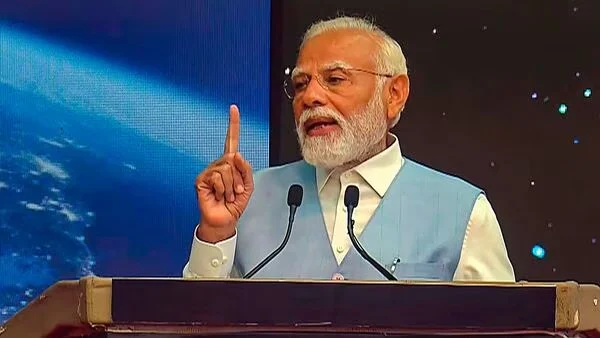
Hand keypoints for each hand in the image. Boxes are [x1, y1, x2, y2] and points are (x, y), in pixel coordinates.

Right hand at [194, 105, 253, 242]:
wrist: (224, 221)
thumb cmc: (234, 205)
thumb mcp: (248, 187)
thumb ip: (246, 169)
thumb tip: (236, 154)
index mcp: (230, 164)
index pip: (231, 141)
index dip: (233, 125)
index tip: (233, 108)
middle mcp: (219, 165)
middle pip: (233, 159)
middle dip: (239, 178)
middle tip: (236, 192)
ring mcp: (209, 171)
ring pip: (226, 169)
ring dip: (232, 186)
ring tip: (227, 196)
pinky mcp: (201, 180)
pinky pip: (218, 177)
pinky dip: (223, 189)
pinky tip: (219, 196)